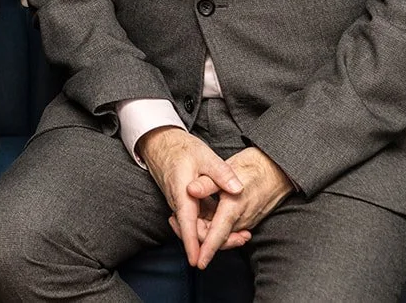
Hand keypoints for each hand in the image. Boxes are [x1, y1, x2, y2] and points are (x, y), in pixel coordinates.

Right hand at [137, 126, 245, 266]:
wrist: (162, 143)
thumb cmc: (182, 149)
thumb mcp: (205, 156)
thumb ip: (221, 173)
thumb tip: (237, 189)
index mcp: (182, 193)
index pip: (186, 223)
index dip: (192, 244)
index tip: (197, 261)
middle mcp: (179, 202)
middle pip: (194, 231)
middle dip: (215, 242)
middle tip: (243, 239)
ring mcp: (182, 204)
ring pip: (196, 228)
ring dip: (215, 235)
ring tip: (242, 235)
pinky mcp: (186, 203)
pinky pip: (197, 220)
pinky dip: (212, 226)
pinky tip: (228, 224)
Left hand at [186, 147, 293, 268]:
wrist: (277, 170)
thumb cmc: (252, 168)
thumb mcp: (227, 170)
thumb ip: (207, 183)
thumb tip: (190, 190)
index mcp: (234, 208)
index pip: (218, 235)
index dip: (207, 250)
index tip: (198, 263)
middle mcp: (241, 219)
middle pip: (217, 239)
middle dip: (197, 237)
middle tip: (173, 222)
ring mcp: (246, 220)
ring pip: (222, 234)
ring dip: (204, 230)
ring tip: (182, 217)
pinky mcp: (247, 218)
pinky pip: (228, 227)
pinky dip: (214, 225)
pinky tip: (203, 212)